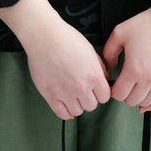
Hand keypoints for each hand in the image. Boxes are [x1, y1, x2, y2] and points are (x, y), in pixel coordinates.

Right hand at [0, 0, 110, 120]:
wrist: (45, 36)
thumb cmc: (66, 39)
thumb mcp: (90, 50)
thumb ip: (100, 68)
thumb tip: (105, 80)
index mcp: (93, 75)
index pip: (105, 97)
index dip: (101, 92)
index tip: (96, 89)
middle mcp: (81, 87)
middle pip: (92, 106)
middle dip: (89, 98)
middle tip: (83, 89)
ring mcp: (65, 93)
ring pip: (78, 111)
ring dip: (77, 104)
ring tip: (73, 93)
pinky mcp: (50, 96)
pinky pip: (62, 114)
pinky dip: (65, 111)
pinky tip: (65, 102)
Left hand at [102, 0, 150, 112]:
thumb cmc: (146, 24)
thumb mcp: (119, 33)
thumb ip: (108, 52)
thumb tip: (110, 68)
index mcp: (133, 69)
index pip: (118, 94)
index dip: (112, 89)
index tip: (113, 82)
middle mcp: (149, 79)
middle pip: (131, 100)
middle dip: (124, 94)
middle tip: (123, 83)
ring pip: (145, 102)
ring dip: (137, 97)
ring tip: (134, 86)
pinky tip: (145, 103)